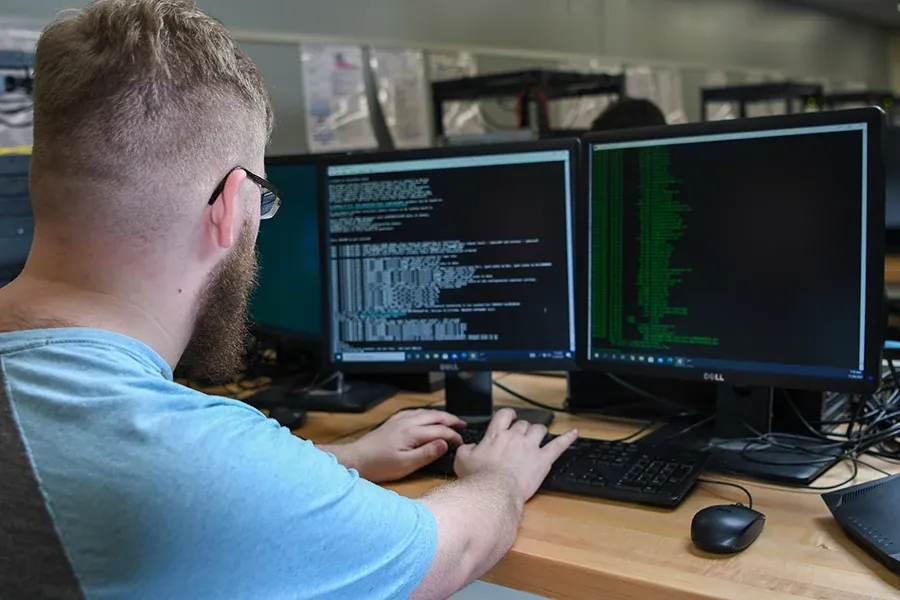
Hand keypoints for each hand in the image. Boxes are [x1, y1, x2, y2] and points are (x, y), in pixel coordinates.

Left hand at [346, 409, 465, 482]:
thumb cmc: (380, 464)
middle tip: (462, 424)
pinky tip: (426, 417)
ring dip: (440, 415)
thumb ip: (427, 454)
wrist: (358, 458)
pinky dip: (426, 413)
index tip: (460, 442)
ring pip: (425, 412)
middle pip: (435, 416)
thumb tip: (444, 444)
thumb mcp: (406, 465)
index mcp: (412, 433)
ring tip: (449, 420)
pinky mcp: (393, 421)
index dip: (453, 436)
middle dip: (451, 419)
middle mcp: (407, 422)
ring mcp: (400, 420)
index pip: (440, 431)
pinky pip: (414, 412)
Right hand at [454, 408, 577, 502]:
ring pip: (539, 430)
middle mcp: (515, 437)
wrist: (495, 492)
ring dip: (539, 431)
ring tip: (539, 435)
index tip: (510, 418)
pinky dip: (567, 438)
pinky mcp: (543, 460)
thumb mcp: (462, 461)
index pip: (504, 416)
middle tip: (522, 436)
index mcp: (496, 435)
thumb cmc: (479, 479)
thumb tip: (468, 447)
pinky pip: (558, 445)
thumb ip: (465, 450)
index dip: (509, 415)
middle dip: (523, 428)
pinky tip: (574, 433)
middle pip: (523, 424)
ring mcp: (530, 448)